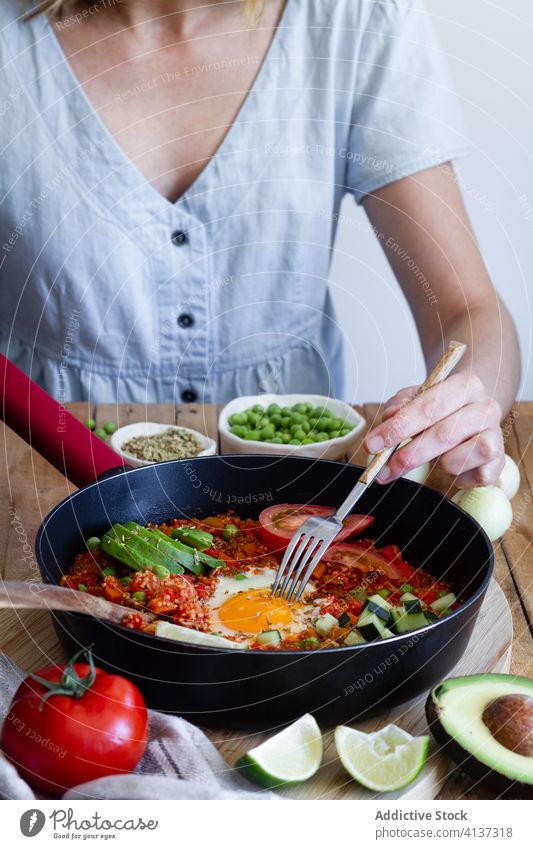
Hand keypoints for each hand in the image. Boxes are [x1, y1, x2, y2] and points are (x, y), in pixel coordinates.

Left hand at [364, 372, 503, 487]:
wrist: (475, 412)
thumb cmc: (442, 407)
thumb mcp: (417, 397)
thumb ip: (400, 405)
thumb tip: (388, 417)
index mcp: (464, 386)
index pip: (428, 406)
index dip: (398, 427)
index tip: (372, 445)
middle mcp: (484, 408)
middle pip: (443, 434)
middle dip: (407, 455)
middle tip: (383, 469)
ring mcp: (495, 435)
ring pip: (456, 460)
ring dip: (436, 464)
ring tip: (433, 457)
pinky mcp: (498, 462)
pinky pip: (472, 478)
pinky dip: (457, 478)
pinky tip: (451, 467)